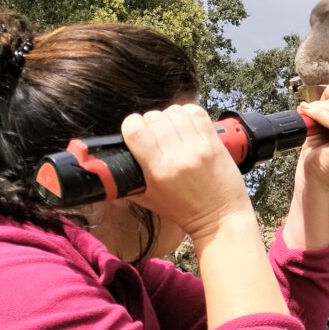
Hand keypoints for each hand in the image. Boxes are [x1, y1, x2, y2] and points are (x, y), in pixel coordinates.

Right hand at [121, 103, 252, 241]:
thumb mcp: (148, 200)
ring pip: (174, 112)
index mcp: (158, 170)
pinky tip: (186, 125)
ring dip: (169, 117)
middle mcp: (178, 155)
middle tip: (155, 135)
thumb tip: (107, 166)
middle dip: (149, 123)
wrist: (221, 217)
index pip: (135, 130)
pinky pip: (197, 113)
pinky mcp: (214, 142)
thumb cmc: (185, 210)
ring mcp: (199, 147)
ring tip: (171, 130)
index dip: (131, 126)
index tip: (134, 132)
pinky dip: (188, 114)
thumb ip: (127, 181)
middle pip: (153, 118)